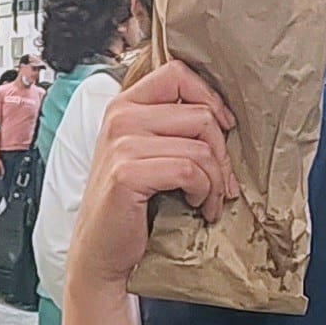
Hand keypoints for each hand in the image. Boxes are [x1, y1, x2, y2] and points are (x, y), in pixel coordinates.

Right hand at [69, 62, 234, 290]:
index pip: (178, 74)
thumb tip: (224, 120)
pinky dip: (204, 192)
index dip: (210, 98)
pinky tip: (197, 206)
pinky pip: (189, 170)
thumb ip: (173, 127)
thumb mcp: (147, 153)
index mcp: (125, 105)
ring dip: (216, 180)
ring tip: (209, 199)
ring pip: (201, 146)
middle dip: (222, 154)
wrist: (101, 250)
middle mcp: (120, 116)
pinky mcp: (127, 172)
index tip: (224, 128)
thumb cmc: (131, 204)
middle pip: (201, 114)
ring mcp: (121, 142)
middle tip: (221, 183)